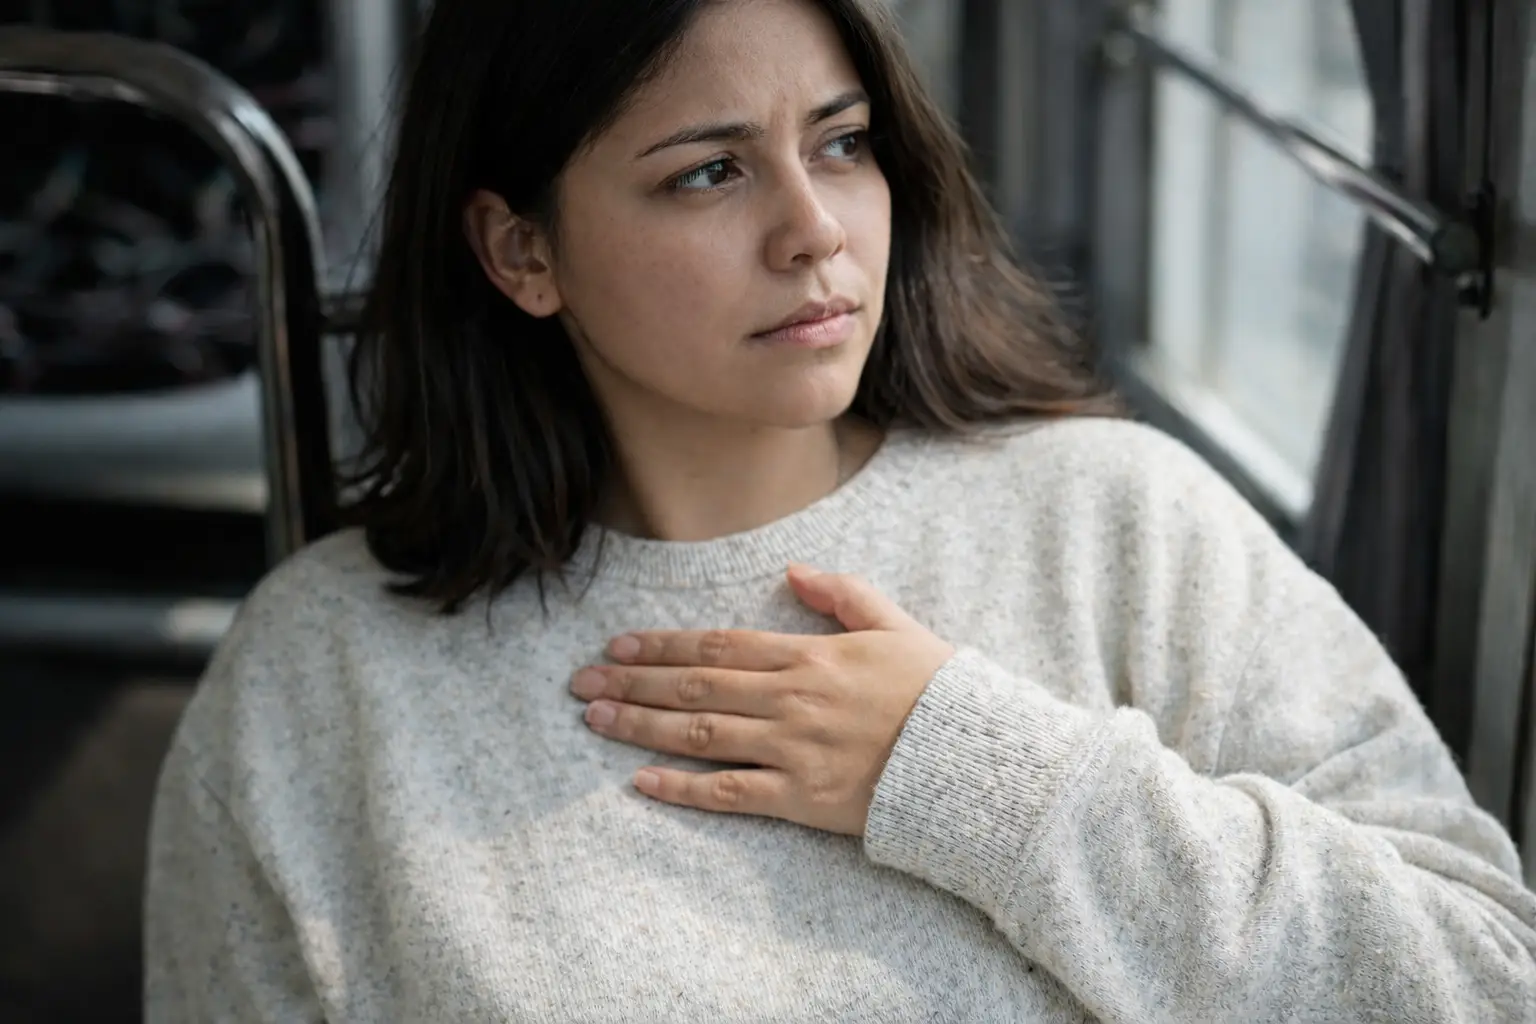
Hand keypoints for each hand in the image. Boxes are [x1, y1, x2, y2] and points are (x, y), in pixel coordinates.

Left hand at [570, 565, 954, 835]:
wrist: (976, 760)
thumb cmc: (938, 691)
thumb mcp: (896, 626)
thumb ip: (842, 593)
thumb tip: (792, 570)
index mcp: (809, 655)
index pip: (717, 644)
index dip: (662, 644)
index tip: (618, 645)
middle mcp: (790, 698)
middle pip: (694, 685)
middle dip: (632, 682)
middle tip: (582, 682)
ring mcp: (792, 749)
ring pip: (698, 734)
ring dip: (640, 726)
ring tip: (595, 720)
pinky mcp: (801, 798)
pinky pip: (730, 793)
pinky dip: (682, 789)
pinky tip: (641, 783)